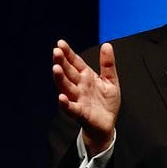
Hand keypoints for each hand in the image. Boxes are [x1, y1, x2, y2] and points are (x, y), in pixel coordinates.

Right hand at [53, 40, 118, 154]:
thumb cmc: (106, 102)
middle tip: (56, 52)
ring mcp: (78, 99)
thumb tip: (107, 44)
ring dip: (60, 79)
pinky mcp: (80, 113)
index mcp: (86, 77)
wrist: (107, 124)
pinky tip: (61, 97)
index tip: (60, 43)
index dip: (68, 53)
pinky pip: (71, 108)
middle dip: (62, 62)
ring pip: (67, 88)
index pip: (75, 62)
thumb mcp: (110, 80)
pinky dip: (66, 104)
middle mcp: (79, 86)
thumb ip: (108, 64)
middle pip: (69, 73)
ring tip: (56, 69)